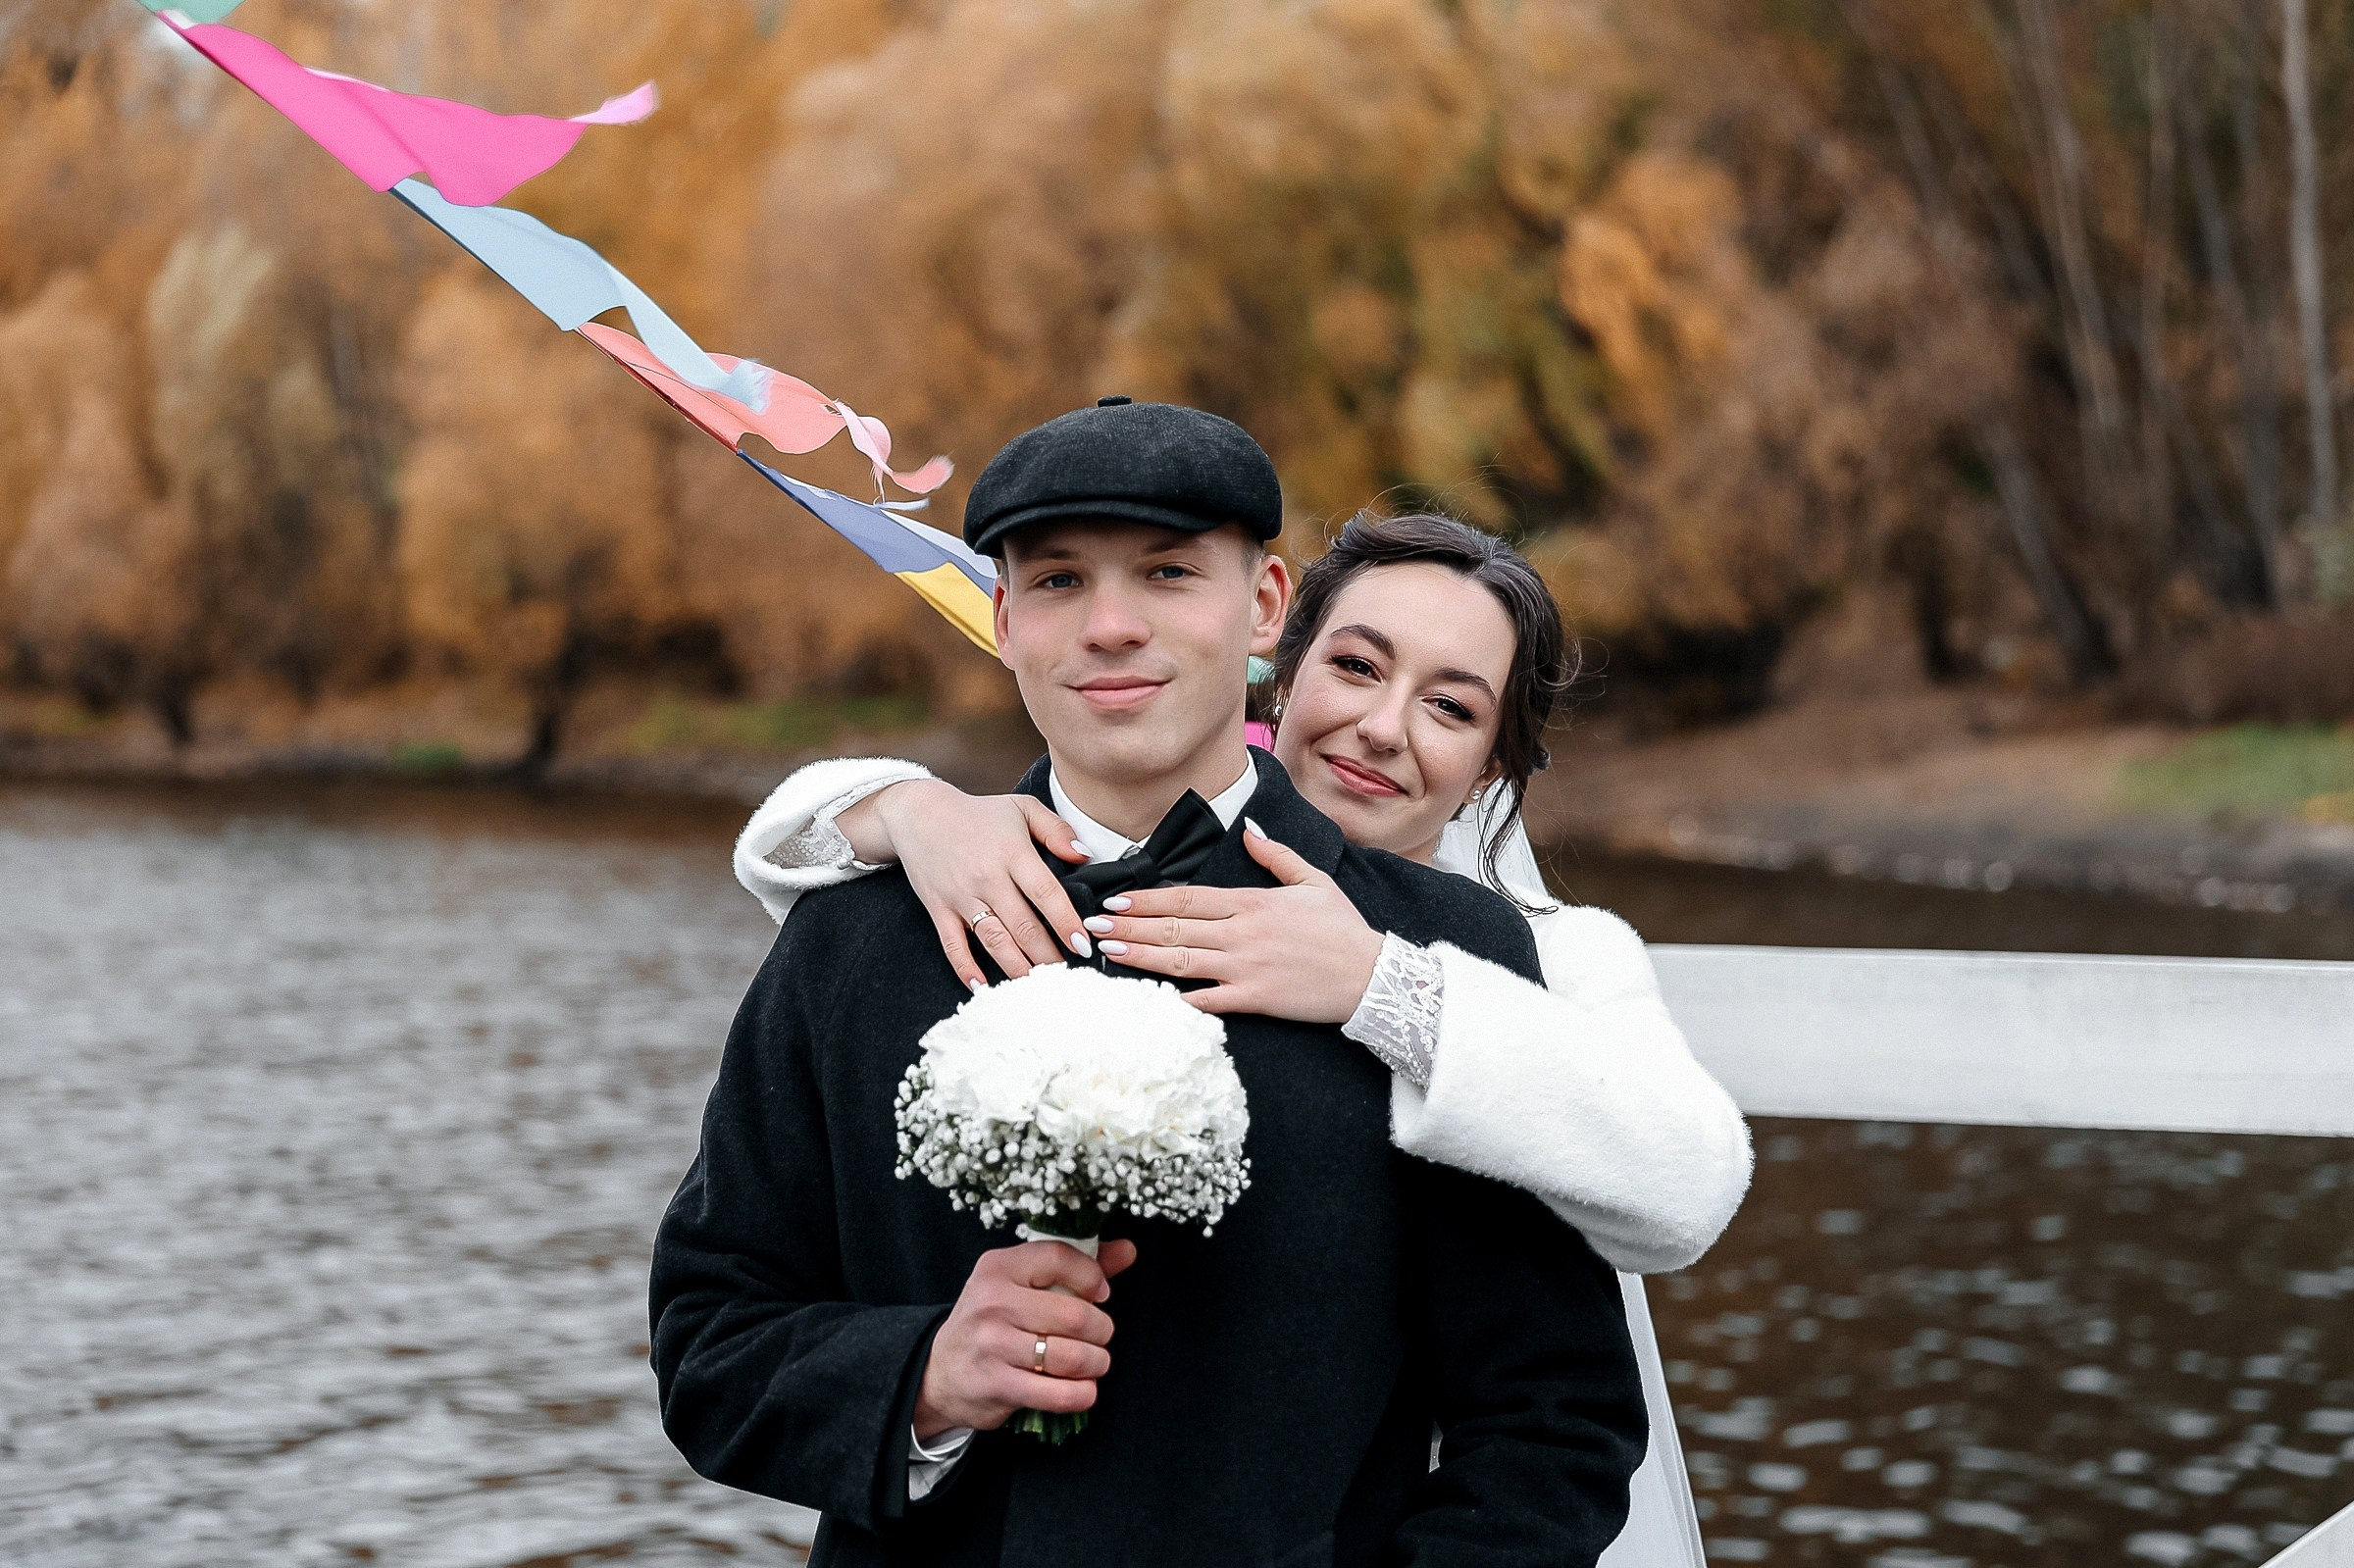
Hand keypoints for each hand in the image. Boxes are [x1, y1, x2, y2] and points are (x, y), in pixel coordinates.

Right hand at [839, 780, 1092, 987]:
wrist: (919, 813)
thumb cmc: (977, 813)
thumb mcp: (1022, 808)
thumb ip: (1057, 829)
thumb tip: (1085, 855)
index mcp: (1012, 853)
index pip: (1045, 893)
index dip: (1066, 922)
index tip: (1083, 946)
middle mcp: (988, 877)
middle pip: (1023, 925)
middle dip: (1048, 955)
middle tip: (1066, 974)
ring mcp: (962, 896)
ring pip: (994, 940)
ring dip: (1017, 967)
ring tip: (1037, 986)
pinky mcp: (939, 909)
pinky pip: (953, 945)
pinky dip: (966, 968)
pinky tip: (982, 987)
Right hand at [913, 1238, 1139, 1439]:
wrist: (941, 1372)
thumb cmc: (993, 1321)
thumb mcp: (1022, 1283)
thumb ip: (1075, 1266)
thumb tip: (1128, 1250)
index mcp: (999, 1267)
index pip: (1060, 1258)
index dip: (1092, 1277)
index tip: (1101, 1294)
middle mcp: (993, 1302)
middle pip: (1076, 1314)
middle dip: (1102, 1330)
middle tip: (1099, 1337)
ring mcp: (993, 1345)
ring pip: (1073, 1356)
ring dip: (1096, 1363)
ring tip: (1094, 1362)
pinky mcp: (998, 1385)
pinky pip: (1061, 1394)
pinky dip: (1083, 1394)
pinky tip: (1082, 1388)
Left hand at [1083, 818, 1386, 1021]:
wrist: (1373, 976)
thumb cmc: (1344, 930)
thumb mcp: (1314, 881)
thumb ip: (1276, 855)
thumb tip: (1249, 830)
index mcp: (1252, 902)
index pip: (1187, 898)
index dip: (1147, 899)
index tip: (1115, 899)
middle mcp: (1241, 932)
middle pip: (1173, 927)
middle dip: (1128, 925)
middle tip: (1092, 926)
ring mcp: (1245, 966)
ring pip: (1180, 960)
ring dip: (1139, 956)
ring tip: (1106, 952)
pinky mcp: (1254, 998)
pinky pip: (1206, 1000)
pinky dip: (1175, 1000)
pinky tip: (1147, 998)